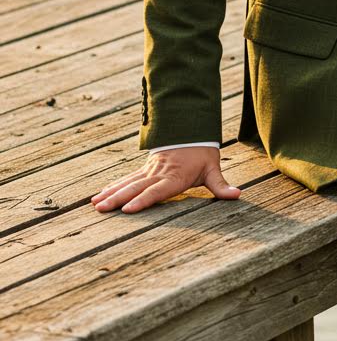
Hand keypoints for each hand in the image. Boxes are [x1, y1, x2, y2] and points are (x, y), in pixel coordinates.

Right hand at [90, 147, 241, 213]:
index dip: (143, 200)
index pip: (157, 190)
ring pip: (127, 183)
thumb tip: (237, 195)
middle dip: (118, 199)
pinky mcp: (145, 169)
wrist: (191, 130)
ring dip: (111, 193)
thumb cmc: (202, 153)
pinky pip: (126, 178)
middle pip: (136, 188)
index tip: (127, 209)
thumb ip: (221, 185)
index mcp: (174, 177)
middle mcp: (158, 174)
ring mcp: (149, 171)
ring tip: (95, 204)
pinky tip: (100, 194)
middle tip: (101, 209)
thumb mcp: (213, 169)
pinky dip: (113, 186)